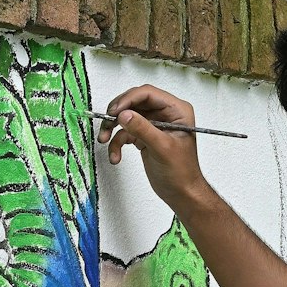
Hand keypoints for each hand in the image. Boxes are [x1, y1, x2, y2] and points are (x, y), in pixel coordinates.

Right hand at [96, 85, 212, 214]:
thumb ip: (143, 129)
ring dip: (113, 129)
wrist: (181, 192)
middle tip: (107, 123)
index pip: (148, 94)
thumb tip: (124, 115)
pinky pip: (124, 133)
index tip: (115, 111)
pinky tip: (115, 156)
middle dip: (118, 114)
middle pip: (134, 103)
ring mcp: (153, 125)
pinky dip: (117, 144)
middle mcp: (165, 114)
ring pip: (126, 118)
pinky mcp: (143, 136)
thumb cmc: (182, 172)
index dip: (129, 99)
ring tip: (105, 140)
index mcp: (176, 110)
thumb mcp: (162, 148)